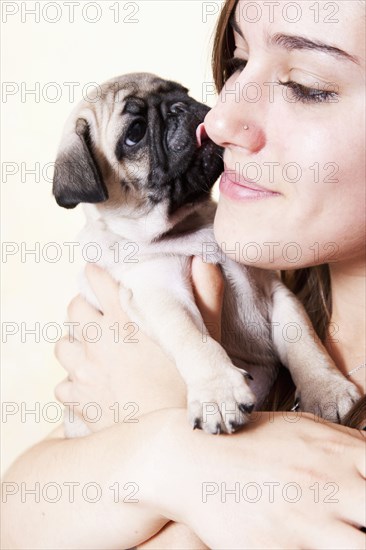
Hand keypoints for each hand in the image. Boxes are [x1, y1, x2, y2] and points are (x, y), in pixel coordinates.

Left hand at [54, 258, 223, 432]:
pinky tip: (89, 388)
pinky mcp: (78, 400)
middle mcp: (98, 341)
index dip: (96, 274)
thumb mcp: (203, 340)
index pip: (98, 280)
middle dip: (84, 308)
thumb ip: (206, 297)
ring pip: (62, 346)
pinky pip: (62, 385)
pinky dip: (73, 384)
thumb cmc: (187, 388)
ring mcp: (84, 371)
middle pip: (74, 308)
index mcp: (125, 320)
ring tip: (90, 352)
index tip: (97, 274)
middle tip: (99, 316)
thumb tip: (203, 260)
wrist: (167, 441)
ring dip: (75, 345)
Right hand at [154, 409, 365, 549]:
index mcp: (338, 454)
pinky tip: (308, 541)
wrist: (196, 459)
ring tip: (334, 535)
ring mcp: (306, 524)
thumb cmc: (253, 441)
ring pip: (359, 548)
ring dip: (353, 540)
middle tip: (356, 519)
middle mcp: (329, 488)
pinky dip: (319, 549)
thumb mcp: (303, 428)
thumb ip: (346, 445)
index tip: (365, 500)